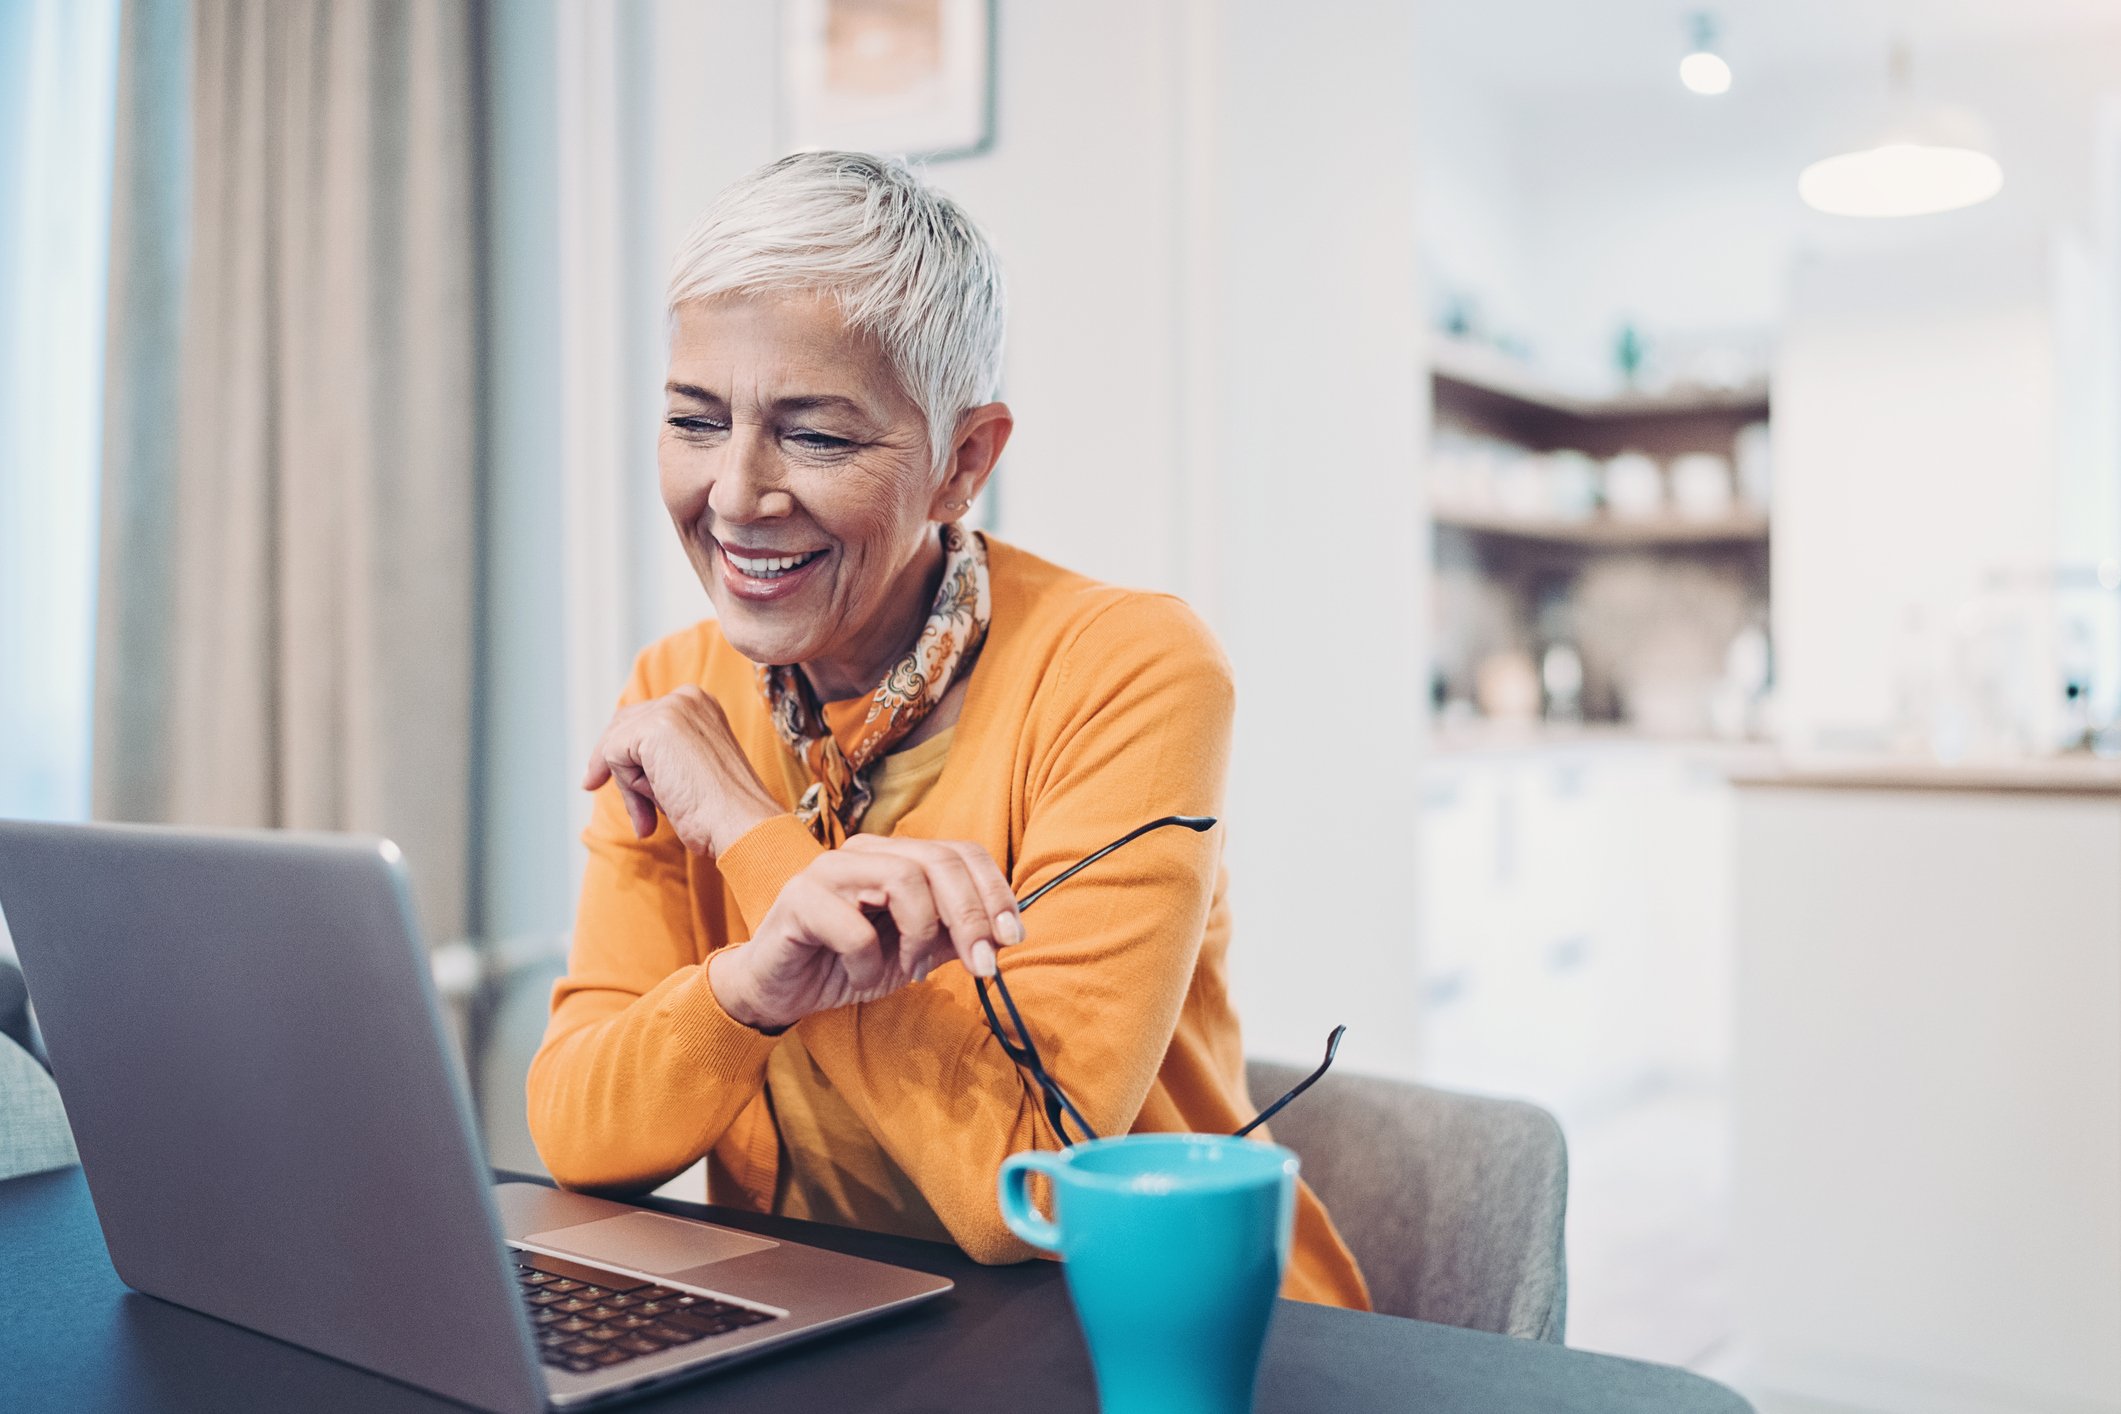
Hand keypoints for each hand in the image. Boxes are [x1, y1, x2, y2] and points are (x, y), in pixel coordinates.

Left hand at [582, 686, 781, 856]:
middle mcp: (687, 698)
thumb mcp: (688, 770)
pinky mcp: (655, 727)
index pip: (642, 718)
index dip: (620, 750)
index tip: (598, 777)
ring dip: (627, 784)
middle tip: (591, 786)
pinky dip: (627, 787)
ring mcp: (672, 709)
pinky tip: (655, 804)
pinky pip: (614, 755)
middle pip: (622, 724)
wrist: (740, 823)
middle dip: (612, 763)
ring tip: (648, 817)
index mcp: (701, 704)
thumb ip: (659, 756)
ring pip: (618, 743)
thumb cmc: (719, 810)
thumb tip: (609, 766)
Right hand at [709, 835, 1023, 1031]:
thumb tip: (1004, 933)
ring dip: (918, 937)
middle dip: (971, 915)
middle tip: (983, 964)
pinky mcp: (799, 900)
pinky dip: (869, 963)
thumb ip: (952, 937)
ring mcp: (829, 870)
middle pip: (937, 861)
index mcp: (896, 855)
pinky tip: (861, 976)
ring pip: (903, 880)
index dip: (994, 890)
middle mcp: (865, 851)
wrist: (779, 990)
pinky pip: (855, 928)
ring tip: (907, 970)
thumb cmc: (845, 964)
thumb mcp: (913, 953)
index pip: (960, 852)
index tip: (1011, 936)